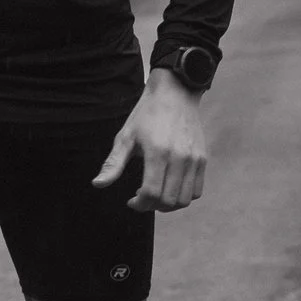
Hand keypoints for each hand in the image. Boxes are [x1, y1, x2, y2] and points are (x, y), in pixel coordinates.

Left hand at [96, 68, 208, 213]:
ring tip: (157, 195)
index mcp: (158, 152)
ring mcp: (194, 159)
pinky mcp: (202, 159)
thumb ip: (113, 164)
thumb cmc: (146, 115)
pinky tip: (170, 187)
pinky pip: (197, 191)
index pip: (152, 193)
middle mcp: (180, 158)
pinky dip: (183, 196)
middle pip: (168, 201)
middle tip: (142, 198)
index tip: (131, 201)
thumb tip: (97, 184)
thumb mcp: (125, 137)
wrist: (175, 94)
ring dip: (168, 205)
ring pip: (185, 200)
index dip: (140, 204)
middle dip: (152, 206)